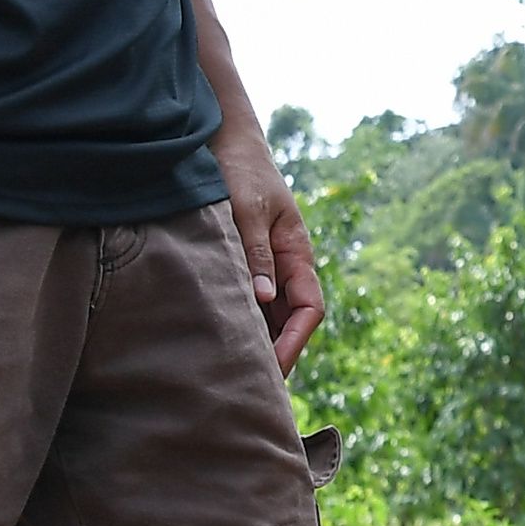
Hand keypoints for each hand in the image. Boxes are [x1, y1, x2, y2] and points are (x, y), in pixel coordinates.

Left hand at [213, 109, 324, 371]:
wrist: (221, 137)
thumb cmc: (240, 168)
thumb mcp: (247, 210)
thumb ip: (255, 253)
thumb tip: (264, 301)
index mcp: (297, 251)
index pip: (309, 309)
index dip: (295, 342)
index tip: (273, 369)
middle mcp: (283, 263)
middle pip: (289, 320)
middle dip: (276, 353)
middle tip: (251, 388)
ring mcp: (262, 264)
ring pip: (266, 313)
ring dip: (254, 340)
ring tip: (231, 372)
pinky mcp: (238, 261)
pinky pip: (243, 299)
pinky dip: (236, 321)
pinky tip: (215, 339)